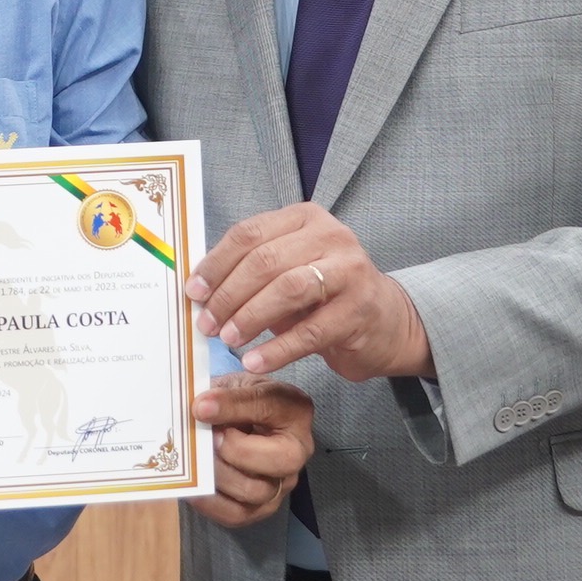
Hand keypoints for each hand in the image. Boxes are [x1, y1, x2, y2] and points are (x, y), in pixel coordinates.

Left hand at [186, 205, 433, 382]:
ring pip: (288, 289)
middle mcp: (331, 236)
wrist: (387, 321)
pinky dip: (278, 349)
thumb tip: (199, 290)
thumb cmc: (326, 296)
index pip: (249, 233)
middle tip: (207, 323)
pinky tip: (256, 362)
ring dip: (250, 317)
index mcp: (305, 218)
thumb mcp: (289, 271)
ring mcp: (349, 271)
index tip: (194, 291)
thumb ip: (251, 271)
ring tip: (229, 340)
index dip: (216, 263)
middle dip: (229, 295)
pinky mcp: (360, 309)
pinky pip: (311, 332)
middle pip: (265, 260)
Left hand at [188, 379, 315, 526]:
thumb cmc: (234, 402)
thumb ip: (221, 393)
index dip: (233, 406)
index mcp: (294, 409)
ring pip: (255, 490)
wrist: (231, 425)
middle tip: (209, 439)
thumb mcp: (231, 385)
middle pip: (281, 459)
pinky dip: (210, 502)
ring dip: (219, 475)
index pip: (271, 404)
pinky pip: (237, 514)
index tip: (201, 407)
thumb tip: (200, 409)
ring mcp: (282, 482)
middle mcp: (297, 450)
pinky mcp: (262, 508)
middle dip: (237, 450)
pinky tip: (194, 485)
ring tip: (198, 459)